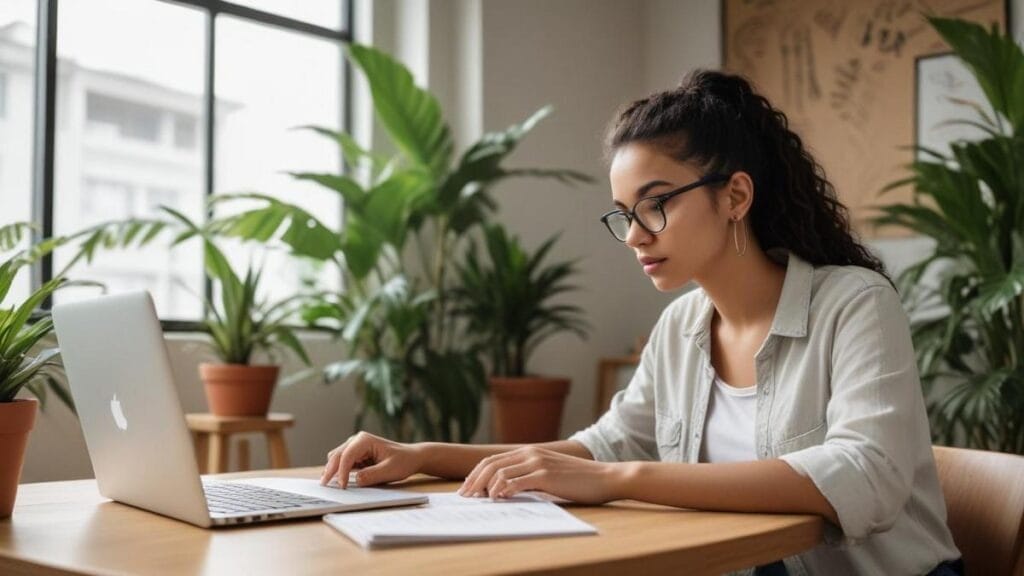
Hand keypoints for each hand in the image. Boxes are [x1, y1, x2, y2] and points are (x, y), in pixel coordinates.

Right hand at [320, 431, 423, 488]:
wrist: (411, 458)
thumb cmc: (403, 461)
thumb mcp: (390, 470)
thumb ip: (372, 475)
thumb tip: (355, 480)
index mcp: (364, 440)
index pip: (347, 455)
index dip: (342, 471)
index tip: (342, 486)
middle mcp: (356, 440)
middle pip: (336, 455)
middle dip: (330, 470)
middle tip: (325, 486)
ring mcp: (354, 447)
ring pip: (336, 458)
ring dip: (332, 470)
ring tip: (328, 485)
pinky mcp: (355, 455)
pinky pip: (341, 463)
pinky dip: (337, 471)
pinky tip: (336, 481)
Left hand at [458, 446, 626, 503]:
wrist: (605, 477)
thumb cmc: (579, 479)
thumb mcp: (550, 473)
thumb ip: (530, 477)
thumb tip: (507, 490)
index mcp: (529, 451)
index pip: (493, 459)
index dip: (476, 474)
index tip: (466, 488)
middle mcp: (530, 453)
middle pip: (491, 464)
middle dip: (474, 481)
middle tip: (464, 496)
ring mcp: (538, 463)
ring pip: (500, 473)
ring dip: (485, 488)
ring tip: (478, 500)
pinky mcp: (546, 476)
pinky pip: (517, 483)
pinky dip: (503, 491)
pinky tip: (498, 499)